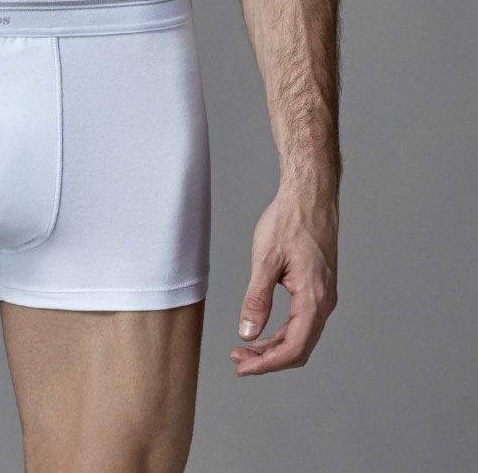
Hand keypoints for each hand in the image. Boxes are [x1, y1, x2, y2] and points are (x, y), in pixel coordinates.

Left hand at [230, 184, 337, 374]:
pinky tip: (264, 332)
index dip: (266, 363)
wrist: (310, 195)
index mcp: (314, 298)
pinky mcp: (319, 288)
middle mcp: (325, 302)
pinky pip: (303, 321)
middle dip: (268, 359)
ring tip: (246, 348)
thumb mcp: (266, 259)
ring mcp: (324, 295)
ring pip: (302, 337)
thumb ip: (257, 299)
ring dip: (274, 347)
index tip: (241, 366)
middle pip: (299, 348)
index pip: (293, 348)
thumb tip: (248, 334)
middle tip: (238, 359)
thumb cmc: (289, 220)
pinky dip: (283, 332)